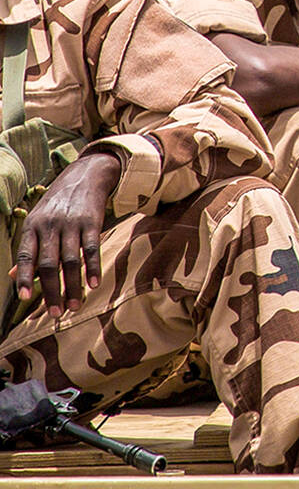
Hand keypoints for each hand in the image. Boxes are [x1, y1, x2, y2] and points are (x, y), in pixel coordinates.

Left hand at [10, 150, 121, 316]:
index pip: (25, 256)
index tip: (26, 299)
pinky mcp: (92, 221)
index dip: (24, 278)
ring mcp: (72, 223)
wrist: (86, 175)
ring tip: (74, 306)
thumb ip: (28, 249)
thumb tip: (13, 276)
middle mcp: (50, 225)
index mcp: (32, 226)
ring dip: (73, 286)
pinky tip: (95, 284)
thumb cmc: (58, 203)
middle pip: (49, 264)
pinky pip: (92, 248)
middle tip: (56, 313)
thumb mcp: (38, 220)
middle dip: (52, 291)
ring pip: (71, 261)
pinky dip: (93, 267)